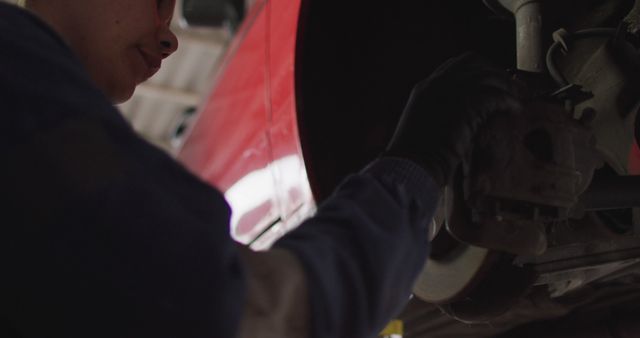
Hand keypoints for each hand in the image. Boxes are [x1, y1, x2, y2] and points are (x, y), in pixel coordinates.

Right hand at [384, 53, 522, 186]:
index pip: (455, 66)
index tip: (490, 81)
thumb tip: (458, 121)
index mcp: (425, 88)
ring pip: (488, 76)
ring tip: (518, 97)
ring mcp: (451, 92)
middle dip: (494, 71)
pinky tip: (515, 109)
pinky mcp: (465, 106)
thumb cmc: (414, 156)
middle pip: (474, 62)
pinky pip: (495, 95)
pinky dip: (509, 101)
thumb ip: (438, 116)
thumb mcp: (422, 127)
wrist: (411, 164)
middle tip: (509, 86)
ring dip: (506, 85)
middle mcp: (438, 84)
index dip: (477, 70)